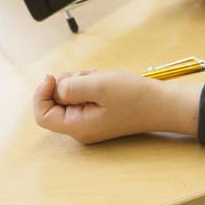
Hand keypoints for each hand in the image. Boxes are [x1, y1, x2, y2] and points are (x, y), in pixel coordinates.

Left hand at [33, 71, 199, 143]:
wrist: (163, 104)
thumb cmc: (134, 97)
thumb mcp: (99, 86)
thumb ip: (72, 87)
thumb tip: (54, 87)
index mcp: (78, 126)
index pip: (42, 115)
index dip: (42, 94)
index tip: (53, 76)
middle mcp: (81, 128)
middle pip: (56, 102)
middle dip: (67, 83)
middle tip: (88, 77)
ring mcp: (90, 121)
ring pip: (71, 95)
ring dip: (81, 81)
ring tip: (101, 79)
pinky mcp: (99, 113)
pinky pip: (84, 95)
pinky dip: (91, 84)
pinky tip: (106, 82)